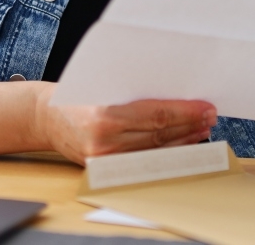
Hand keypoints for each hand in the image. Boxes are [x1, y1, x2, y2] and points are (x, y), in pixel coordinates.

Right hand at [35, 84, 216, 164]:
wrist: (45, 117)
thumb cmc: (75, 94)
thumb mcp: (103, 84)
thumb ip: (134, 92)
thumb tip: (176, 94)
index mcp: (104, 115)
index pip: (156, 115)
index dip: (185, 112)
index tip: (205, 107)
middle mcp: (105, 141)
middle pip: (160, 135)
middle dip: (190, 125)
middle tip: (210, 116)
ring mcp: (105, 160)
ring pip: (155, 151)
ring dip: (183, 141)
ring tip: (202, 129)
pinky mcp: (105, 169)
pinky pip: (143, 161)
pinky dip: (165, 152)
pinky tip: (180, 145)